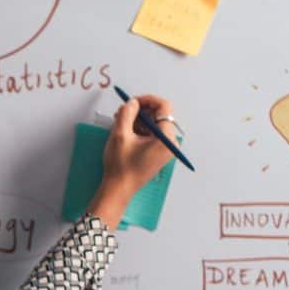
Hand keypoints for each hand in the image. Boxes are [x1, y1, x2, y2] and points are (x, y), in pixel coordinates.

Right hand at [87, 94, 175, 226]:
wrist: (119, 189)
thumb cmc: (121, 167)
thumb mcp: (120, 135)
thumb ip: (127, 113)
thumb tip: (132, 103)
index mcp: (166, 138)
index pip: (164, 107)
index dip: (147, 100)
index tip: (133, 101)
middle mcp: (169, 143)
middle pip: (159, 115)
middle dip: (141, 110)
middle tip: (123, 111)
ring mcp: (164, 149)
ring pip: (154, 124)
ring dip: (138, 120)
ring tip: (120, 122)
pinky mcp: (158, 153)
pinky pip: (151, 134)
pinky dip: (139, 129)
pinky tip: (125, 131)